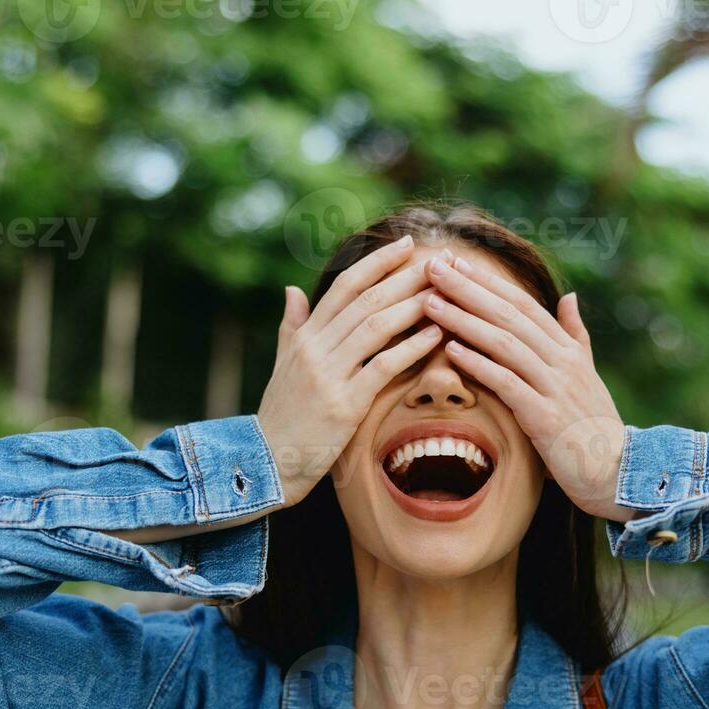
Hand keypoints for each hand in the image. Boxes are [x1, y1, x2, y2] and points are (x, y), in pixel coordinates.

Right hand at [257, 236, 447, 506]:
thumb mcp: (283, 365)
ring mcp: (328, 376)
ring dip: (412, 306)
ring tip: (443, 292)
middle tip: (438, 261)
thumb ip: (291, 325)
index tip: (406, 246)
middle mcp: (315, 349)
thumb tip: (292, 289)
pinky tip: (436, 336)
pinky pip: (382, 367)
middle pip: (366, 301)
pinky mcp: (343, 405)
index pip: (344, 287)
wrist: (265, 463)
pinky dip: (411, 348)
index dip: (377, 263)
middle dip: (404, 278)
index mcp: (304, 336)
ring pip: (375, 327)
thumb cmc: (280, 415)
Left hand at [421, 255, 633, 522]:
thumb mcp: (587, 373)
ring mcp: (554, 387)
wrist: (618, 470)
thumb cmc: (595, 425)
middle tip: (432, 266)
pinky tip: (451, 350)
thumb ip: (575, 334)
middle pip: (508, 315)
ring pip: (504, 343)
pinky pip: (508, 384)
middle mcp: (561, 360)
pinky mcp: (546, 417)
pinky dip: (479, 364)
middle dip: (467, 288)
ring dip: (464, 320)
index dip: (487, 281)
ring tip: (431, 303)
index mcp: (566, 348)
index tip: (453, 260)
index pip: (521, 304)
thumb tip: (568, 296)